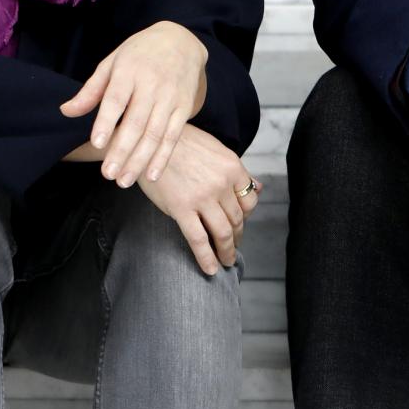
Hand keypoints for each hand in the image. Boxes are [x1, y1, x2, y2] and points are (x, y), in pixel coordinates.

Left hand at [61, 21, 208, 187]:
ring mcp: (171, 97)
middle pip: (137, 122)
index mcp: (129, 71)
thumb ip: (91, 90)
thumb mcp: (112, 63)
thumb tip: (66, 111)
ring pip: (156, 133)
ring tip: (124, 180)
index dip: (107, 121)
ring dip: (141, 160)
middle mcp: (152, 85)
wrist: (181, 41)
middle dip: (122, 151)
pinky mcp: (185, 107)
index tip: (98, 143)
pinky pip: (173, 136)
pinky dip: (164, 156)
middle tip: (108, 174)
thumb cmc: (139, 54)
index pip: (117, 99)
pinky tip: (152, 174)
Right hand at [136, 124, 256, 274]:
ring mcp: (202, 197)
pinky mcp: (181, 208)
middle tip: (233, 246)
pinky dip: (207, 258)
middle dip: (237, 236)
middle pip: (237, 219)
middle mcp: (221, 184)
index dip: (247, 216)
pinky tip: (211, 269)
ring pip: (223, 232)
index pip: (250, 200)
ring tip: (227, 261)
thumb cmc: (182, 143)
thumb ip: (236, 171)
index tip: (240, 224)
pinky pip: (199, 240)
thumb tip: (258, 187)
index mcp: (233, 167)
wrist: (150, 139)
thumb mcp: (216, 150)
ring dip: (227, 251)